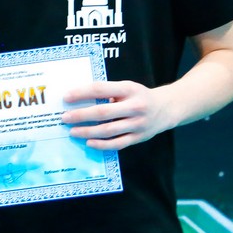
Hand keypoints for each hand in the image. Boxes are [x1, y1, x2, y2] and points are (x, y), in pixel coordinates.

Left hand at [61, 79, 177, 150]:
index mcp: (130, 89)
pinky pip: (117, 144)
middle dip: (81, 116)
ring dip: (88, 132)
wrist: (167, 108)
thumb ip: (108, 92)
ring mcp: (138, 124)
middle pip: (103, 113)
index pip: (101, 89)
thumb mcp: (127, 87)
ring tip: (72, 131)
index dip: (82, 93)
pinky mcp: (139, 138)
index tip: (66, 97)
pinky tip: (89, 142)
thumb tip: (80, 100)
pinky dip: (102, 145)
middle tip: (65, 118)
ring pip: (108, 130)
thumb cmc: (139, 96)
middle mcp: (135, 106)